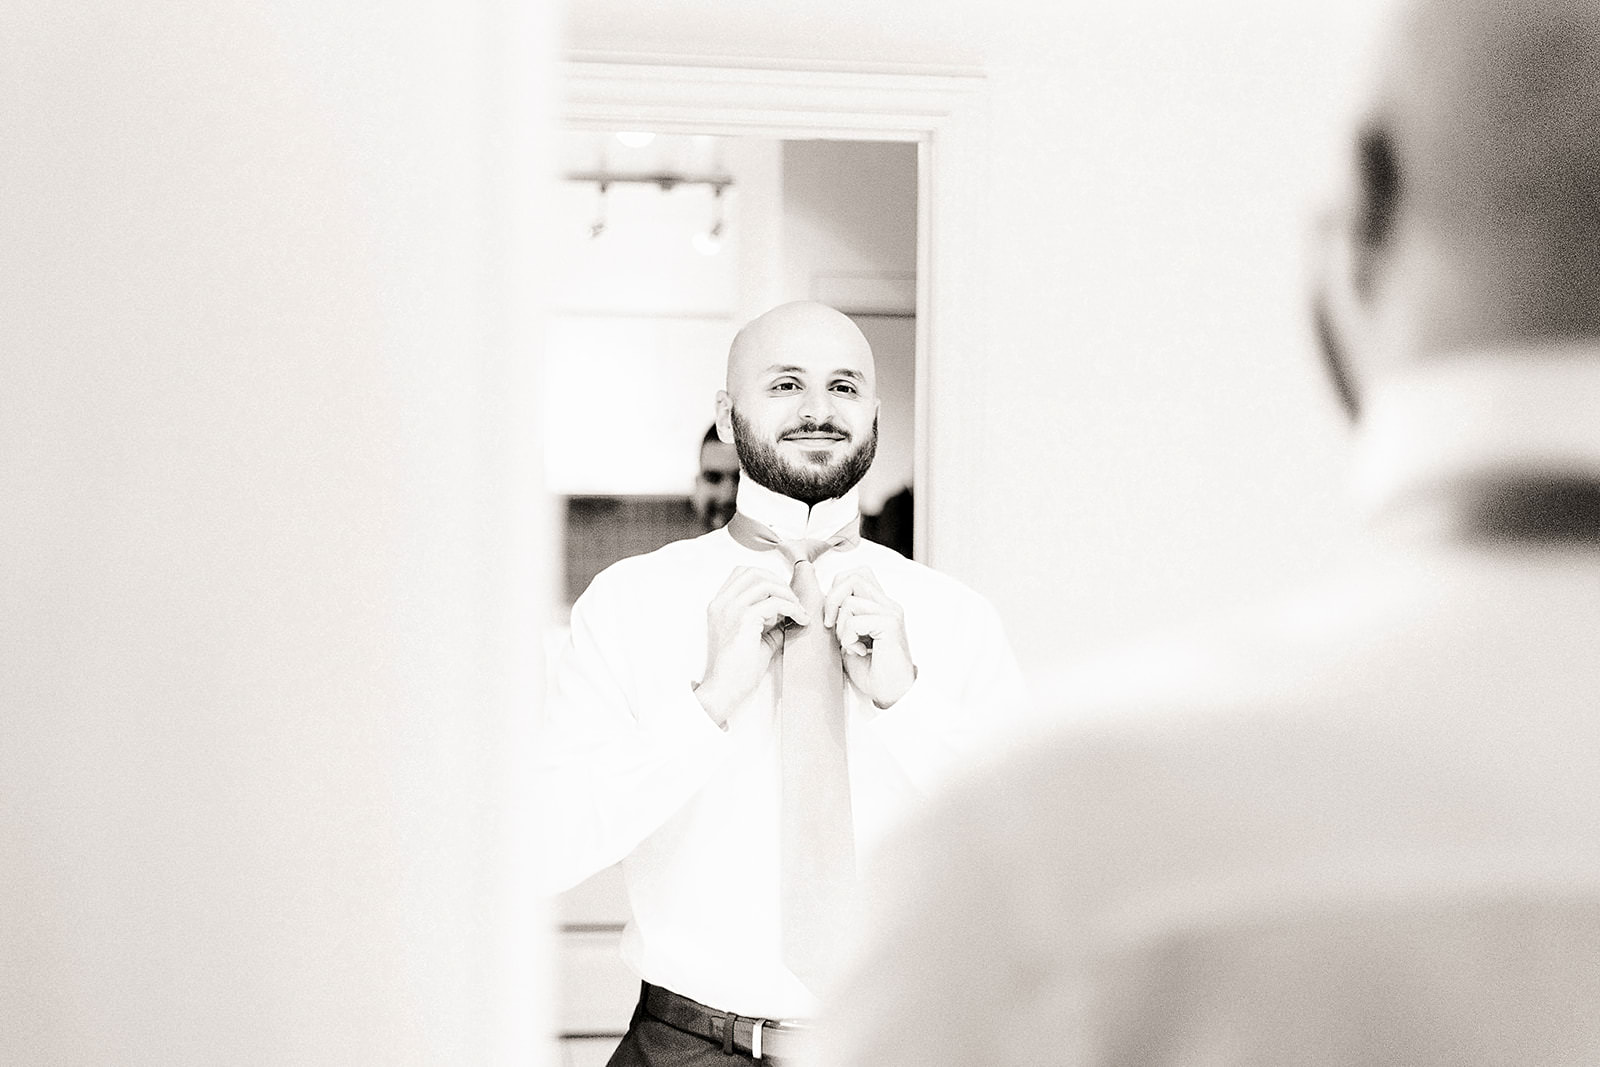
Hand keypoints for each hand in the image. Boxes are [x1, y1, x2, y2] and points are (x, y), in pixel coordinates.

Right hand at [695, 566, 808, 725]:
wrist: (723, 690)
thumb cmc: (738, 669)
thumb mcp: (755, 638)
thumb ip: (769, 621)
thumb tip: (792, 612)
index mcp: (719, 605)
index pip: (742, 573)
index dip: (767, 578)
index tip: (783, 595)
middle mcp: (722, 603)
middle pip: (754, 572)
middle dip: (779, 582)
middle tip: (794, 601)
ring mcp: (730, 610)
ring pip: (765, 583)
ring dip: (788, 594)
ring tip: (799, 611)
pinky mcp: (743, 620)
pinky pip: (774, 603)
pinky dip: (792, 608)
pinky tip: (800, 619)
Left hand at [823, 567, 915, 707]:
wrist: (892, 695)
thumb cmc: (871, 671)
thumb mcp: (849, 639)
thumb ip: (841, 619)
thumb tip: (820, 602)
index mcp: (880, 605)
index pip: (857, 574)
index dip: (836, 589)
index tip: (830, 618)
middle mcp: (888, 604)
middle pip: (853, 577)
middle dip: (832, 598)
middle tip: (830, 625)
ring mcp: (891, 613)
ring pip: (850, 599)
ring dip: (840, 624)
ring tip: (849, 643)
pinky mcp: (890, 625)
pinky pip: (855, 620)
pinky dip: (848, 637)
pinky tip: (857, 651)